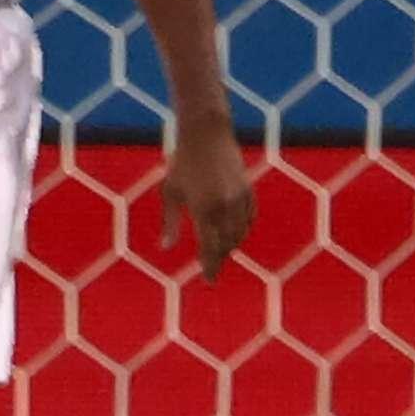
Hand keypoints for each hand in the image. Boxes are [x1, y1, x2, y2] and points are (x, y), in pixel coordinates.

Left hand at [160, 120, 254, 282]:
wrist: (206, 134)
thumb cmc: (181, 162)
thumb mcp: (170, 192)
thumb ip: (169, 222)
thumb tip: (165, 249)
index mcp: (202, 209)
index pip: (209, 248)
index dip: (210, 267)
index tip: (209, 281)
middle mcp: (224, 207)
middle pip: (226, 245)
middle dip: (219, 258)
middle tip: (212, 268)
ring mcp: (239, 199)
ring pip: (240, 234)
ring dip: (231, 246)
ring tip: (220, 252)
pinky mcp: (248, 191)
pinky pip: (249, 219)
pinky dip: (242, 230)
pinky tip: (234, 234)